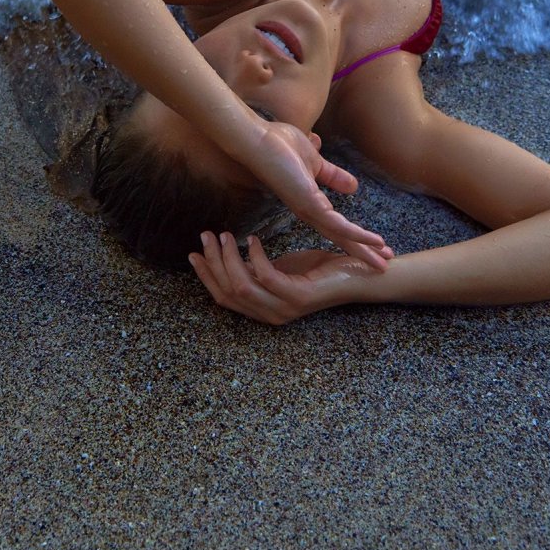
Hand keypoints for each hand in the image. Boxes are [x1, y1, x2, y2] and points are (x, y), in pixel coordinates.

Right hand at [189, 232, 389, 324]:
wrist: (356, 275)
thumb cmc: (319, 270)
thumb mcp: (280, 269)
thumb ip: (255, 270)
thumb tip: (228, 257)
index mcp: (263, 311)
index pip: (223, 298)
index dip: (206, 276)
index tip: (193, 253)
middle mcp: (270, 315)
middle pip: (228, 291)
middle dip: (213, 262)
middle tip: (206, 236)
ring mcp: (284, 309)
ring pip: (242, 284)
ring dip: (229, 257)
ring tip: (225, 234)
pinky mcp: (297, 297)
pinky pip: (265, 276)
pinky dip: (255, 256)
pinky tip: (252, 239)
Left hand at [241, 121, 390, 265]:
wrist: (257, 139)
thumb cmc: (278, 146)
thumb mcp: (314, 161)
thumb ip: (332, 174)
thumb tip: (353, 185)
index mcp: (309, 203)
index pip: (338, 225)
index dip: (356, 237)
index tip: (376, 246)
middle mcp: (309, 212)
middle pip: (341, 237)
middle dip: (363, 251)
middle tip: (384, 265)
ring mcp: (309, 210)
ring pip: (342, 236)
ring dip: (364, 248)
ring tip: (385, 261)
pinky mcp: (309, 204)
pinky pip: (338, 224)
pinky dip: (357, 234)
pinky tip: (374, 241)